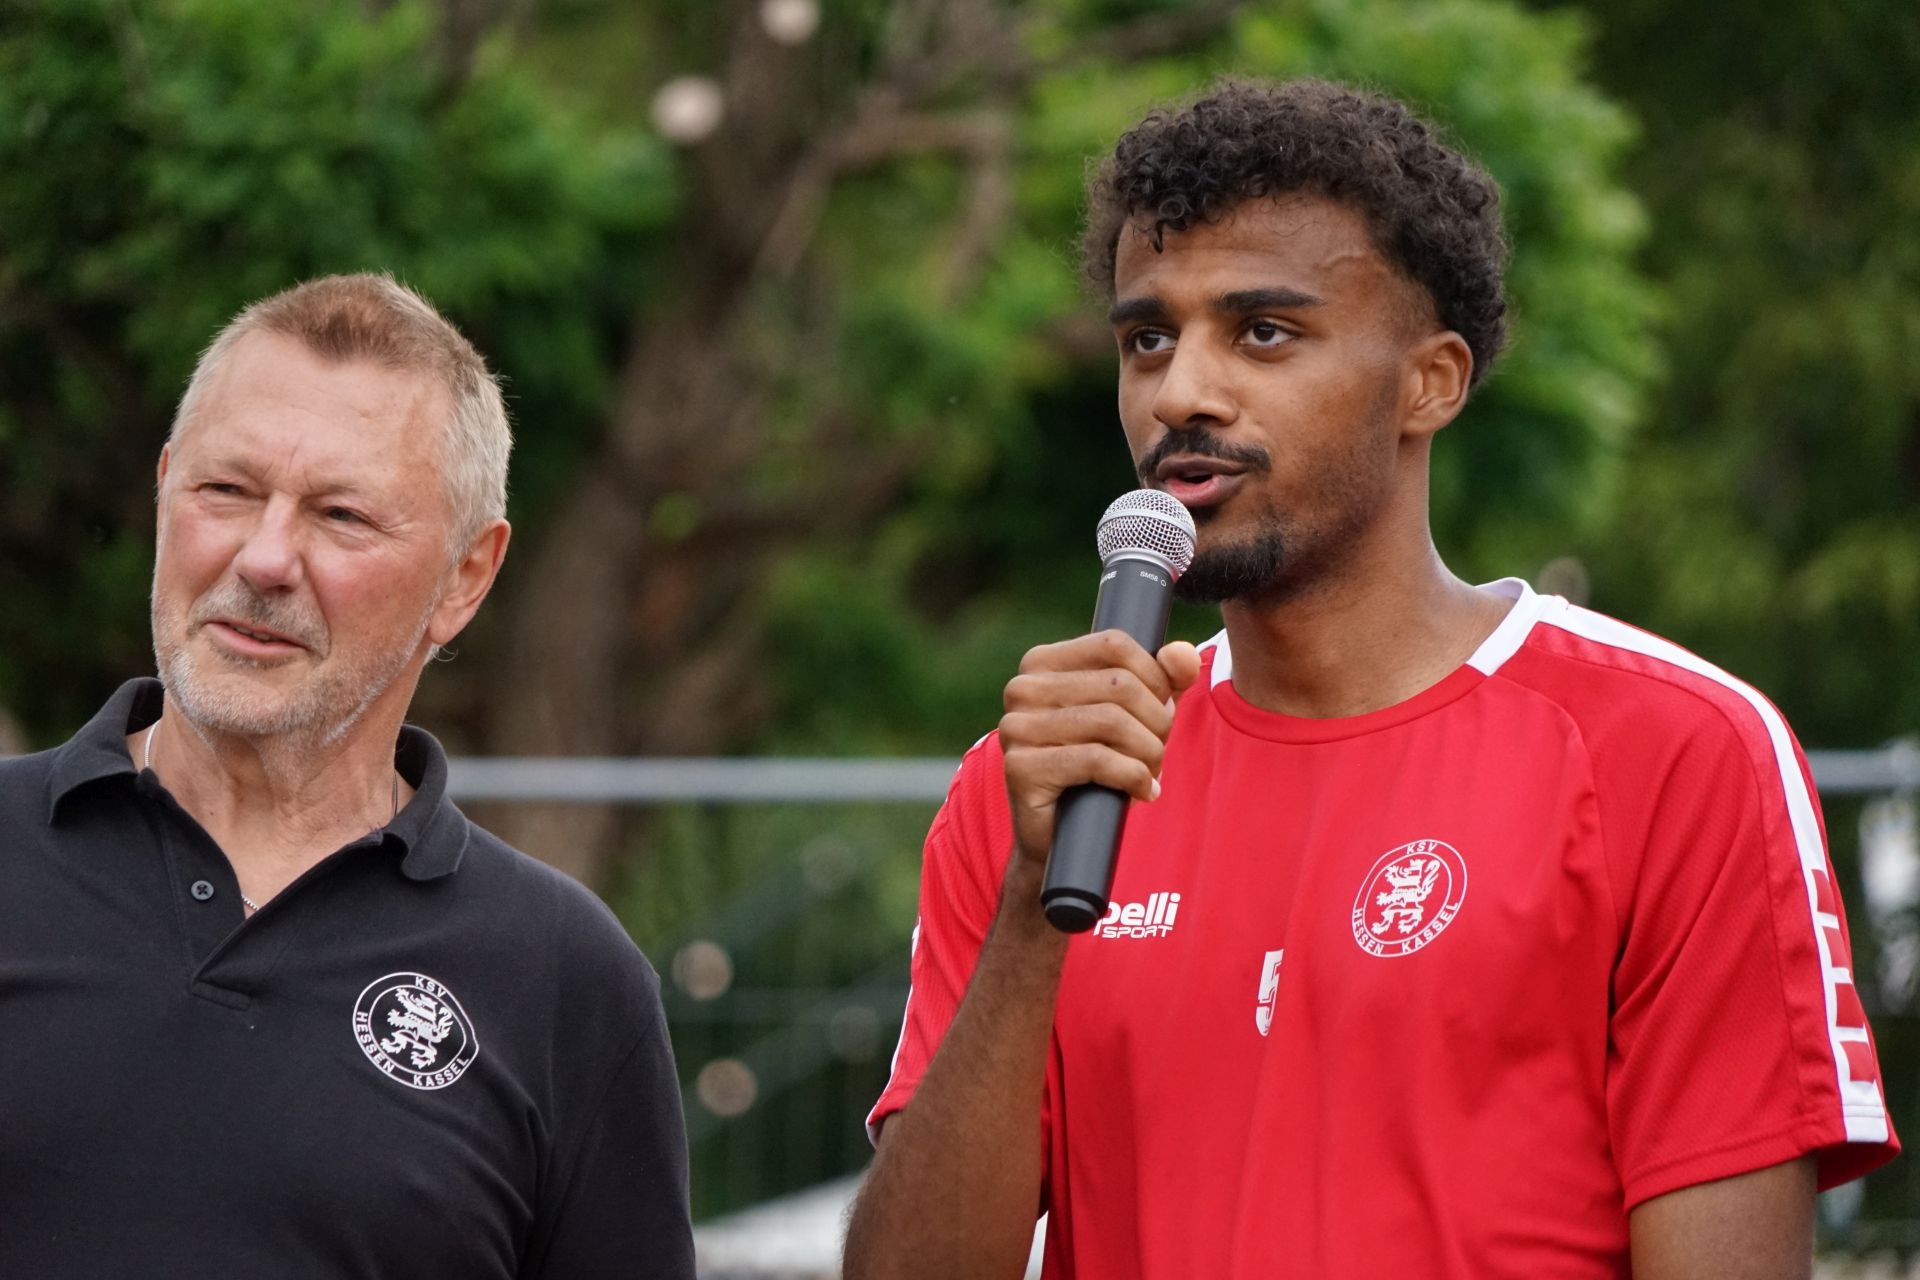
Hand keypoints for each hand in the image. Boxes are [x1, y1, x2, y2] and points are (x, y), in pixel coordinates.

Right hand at [998, 632, 1201, 868]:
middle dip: (1156, 722)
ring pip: (1112, 720)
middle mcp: (1022, 688)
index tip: (1162, 710)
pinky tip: (1142, 791)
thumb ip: (1163, 679)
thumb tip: (1183, 653)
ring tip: (1151, 773)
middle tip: (1158, 751)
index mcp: (1042, 663)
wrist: (1059, 836)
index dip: (1155, 677)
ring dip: (1148, 752)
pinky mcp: (1020, 768)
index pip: (1114, 644)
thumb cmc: (1097, 768)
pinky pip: (1097, 759)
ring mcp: (1016, 728)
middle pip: (1119, 684)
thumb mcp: (1136, 716)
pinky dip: (1133, 776)